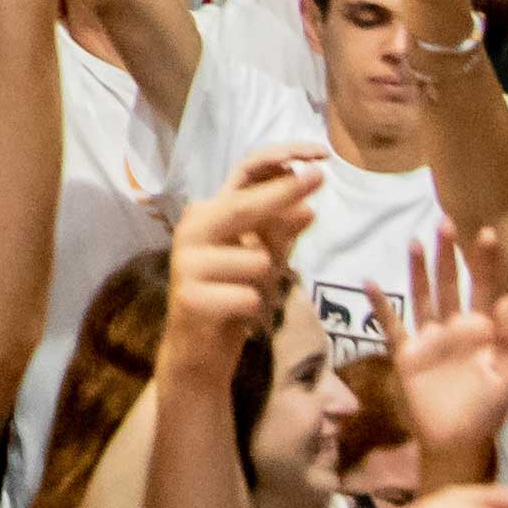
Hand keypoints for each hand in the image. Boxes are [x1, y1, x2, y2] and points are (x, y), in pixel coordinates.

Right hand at [161, 150, 325, 375]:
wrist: (201, 353)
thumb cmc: (234, 298)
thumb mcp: (267, 261)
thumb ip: (283, 234)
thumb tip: (309, 210)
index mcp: (213, 213)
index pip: (246, 172)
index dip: (282, 156)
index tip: (320, 154)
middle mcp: (193, 228)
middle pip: (244, 204)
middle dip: (284, 192)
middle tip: (321, 177)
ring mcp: (186, 261)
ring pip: (255, 260)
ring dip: (267, 284)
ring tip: (250, 298)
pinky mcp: (188, 296)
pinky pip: (247, 296)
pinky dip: (254, 310)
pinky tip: (239, 319)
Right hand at [387, 234, 507, 474]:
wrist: (458, 443)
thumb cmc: (488, 410)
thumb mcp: (507, 375)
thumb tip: (505, 297)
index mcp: (484, 330)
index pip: (486, 287)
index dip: (487, 262)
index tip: (487, 233)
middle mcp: (455, 327)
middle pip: (452, 283)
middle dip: (449, 254)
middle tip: (446, 222)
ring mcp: (429, 338)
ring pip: (423, 296)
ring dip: (418, 270)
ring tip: (414, 241)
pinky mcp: (407, 353)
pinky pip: (391, 325)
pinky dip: (380, 305)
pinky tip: (370, 282)